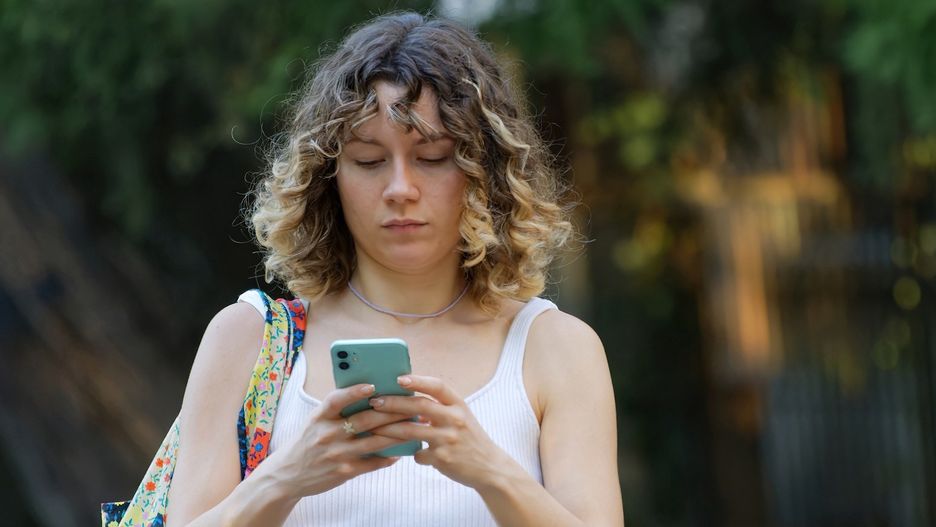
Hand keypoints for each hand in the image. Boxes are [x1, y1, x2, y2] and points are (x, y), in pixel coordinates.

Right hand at [267, 383, 412, 498]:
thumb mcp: (315, 421)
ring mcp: (337, 454)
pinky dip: (387, 457)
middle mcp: (328, 434)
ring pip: (374, 442)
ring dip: (397, 434)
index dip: (354, 392)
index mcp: (320, 417)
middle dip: (392, 412)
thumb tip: (370, 393)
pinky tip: (400, 452)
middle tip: (412, 406)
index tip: (373, 385)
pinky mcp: (344, 472)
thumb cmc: (307, 442)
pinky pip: (372, 463)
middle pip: (365, 420)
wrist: (287, 476)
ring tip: (414, 426)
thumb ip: (336, 410)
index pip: (337, 399)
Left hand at [367, 375, 512, 488]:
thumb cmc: (470, 439)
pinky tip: (409, 455)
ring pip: (411, 430)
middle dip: (393, 403)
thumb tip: (408, 401)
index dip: (418, 381)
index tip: (399, 379)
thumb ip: (439, 408)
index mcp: (459, 405)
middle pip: (419, 405)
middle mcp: (455, 419)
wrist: (489, 467)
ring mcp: (448, 439)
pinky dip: (412, 454)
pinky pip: (418, 454)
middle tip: (375, 402)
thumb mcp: (460, 417)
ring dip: (389, 429)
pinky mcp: (443, 459)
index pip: (437, 386)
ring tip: (374, 428)